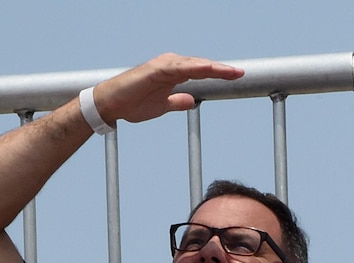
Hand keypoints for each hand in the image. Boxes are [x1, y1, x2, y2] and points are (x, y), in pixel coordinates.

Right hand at [89, 53, 242, 126]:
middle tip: (242, 73)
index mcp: (174, 73)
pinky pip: (178, 67)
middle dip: (222, 69)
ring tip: (230, 71)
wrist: (111, 104)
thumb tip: (191, 100)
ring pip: (193, 64)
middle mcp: (170, 65)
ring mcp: (163, 66)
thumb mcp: (162, 105)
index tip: (238, 77)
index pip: (201, 72)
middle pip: (201, 66)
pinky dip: (193, 67)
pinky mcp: (155, 69)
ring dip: (212, 67)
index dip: (220, 74)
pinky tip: (207, 69)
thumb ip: (177, 102)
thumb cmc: (134, 103)